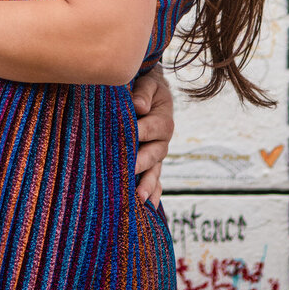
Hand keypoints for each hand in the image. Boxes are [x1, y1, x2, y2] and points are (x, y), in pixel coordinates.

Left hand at [132, 68, 174, 206]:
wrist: (150, 92)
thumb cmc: (146, 86)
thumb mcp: (149, 83)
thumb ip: (144, 92)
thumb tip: (138, 106)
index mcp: (163, 120)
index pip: (151, 128)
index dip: (139, 132)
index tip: (125, 136)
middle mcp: (162, 141)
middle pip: (154, 154)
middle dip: (142, 163)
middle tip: (130, 171)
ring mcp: (157, 154)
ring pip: (155, 171)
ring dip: (147, 185)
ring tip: (139, 199)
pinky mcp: (152, 164)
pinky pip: (155, 180)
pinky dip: (153, 193)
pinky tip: (147, 206)